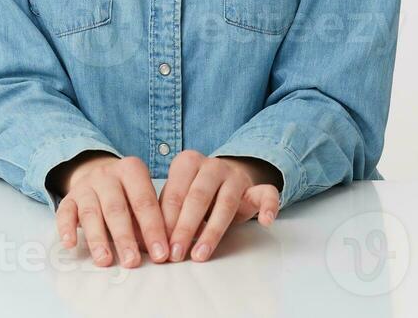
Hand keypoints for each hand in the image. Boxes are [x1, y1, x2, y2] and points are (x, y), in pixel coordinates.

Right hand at [52, 154, 171, 267]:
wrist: (98, 175)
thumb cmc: (127, 195)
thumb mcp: (141, 200)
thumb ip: (148, 222)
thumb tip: (157, 252)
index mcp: (132, 170)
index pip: (144, 201)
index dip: (153, 229)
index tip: (160, 254)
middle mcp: (107, 175)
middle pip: (116, 208)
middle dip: (124, 237)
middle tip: (132, 261)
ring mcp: (86, 185)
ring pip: (91, 212)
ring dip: (97, 239)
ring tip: (105, 260)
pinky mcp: (69, 198)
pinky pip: (64, 212)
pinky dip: (66, 228)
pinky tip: (70, 244)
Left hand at [159, 149, 280, 261]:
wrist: (228, 177)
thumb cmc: (195, 193)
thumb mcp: (178, 197)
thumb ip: (166, 213)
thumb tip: (148, 242)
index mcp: (187, 163)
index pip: (175, 193)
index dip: (166, 221)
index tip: (160, 246)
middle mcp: (212, 165)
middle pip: (198, 197)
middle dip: (185, 228)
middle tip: (176, 253)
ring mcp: (236, 176)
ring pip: (226, 202)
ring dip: (213, 231)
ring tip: (201, 254)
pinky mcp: (257, 187)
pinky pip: (267, 193)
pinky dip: (269, 207)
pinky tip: (266, 221)